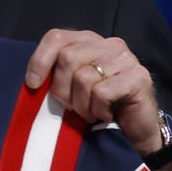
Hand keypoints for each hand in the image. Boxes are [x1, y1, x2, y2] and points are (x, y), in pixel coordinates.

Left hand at [24, 28, 171, 170]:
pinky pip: (101, 92)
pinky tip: (106, 114)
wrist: (134, 132)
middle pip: (67, 58)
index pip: (56, 37)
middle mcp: (109, 44)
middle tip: (73, 108)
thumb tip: (33, 80)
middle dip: (62, 90)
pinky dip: (98, 110)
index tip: (33, 85)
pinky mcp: (138, 77)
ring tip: (91, 112)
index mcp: (89, 42)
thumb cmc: (97, 109)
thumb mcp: (70, 89)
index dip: (40, 60)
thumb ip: (55, 76)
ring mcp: (126, 58)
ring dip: (81, 105)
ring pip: (83, 77)